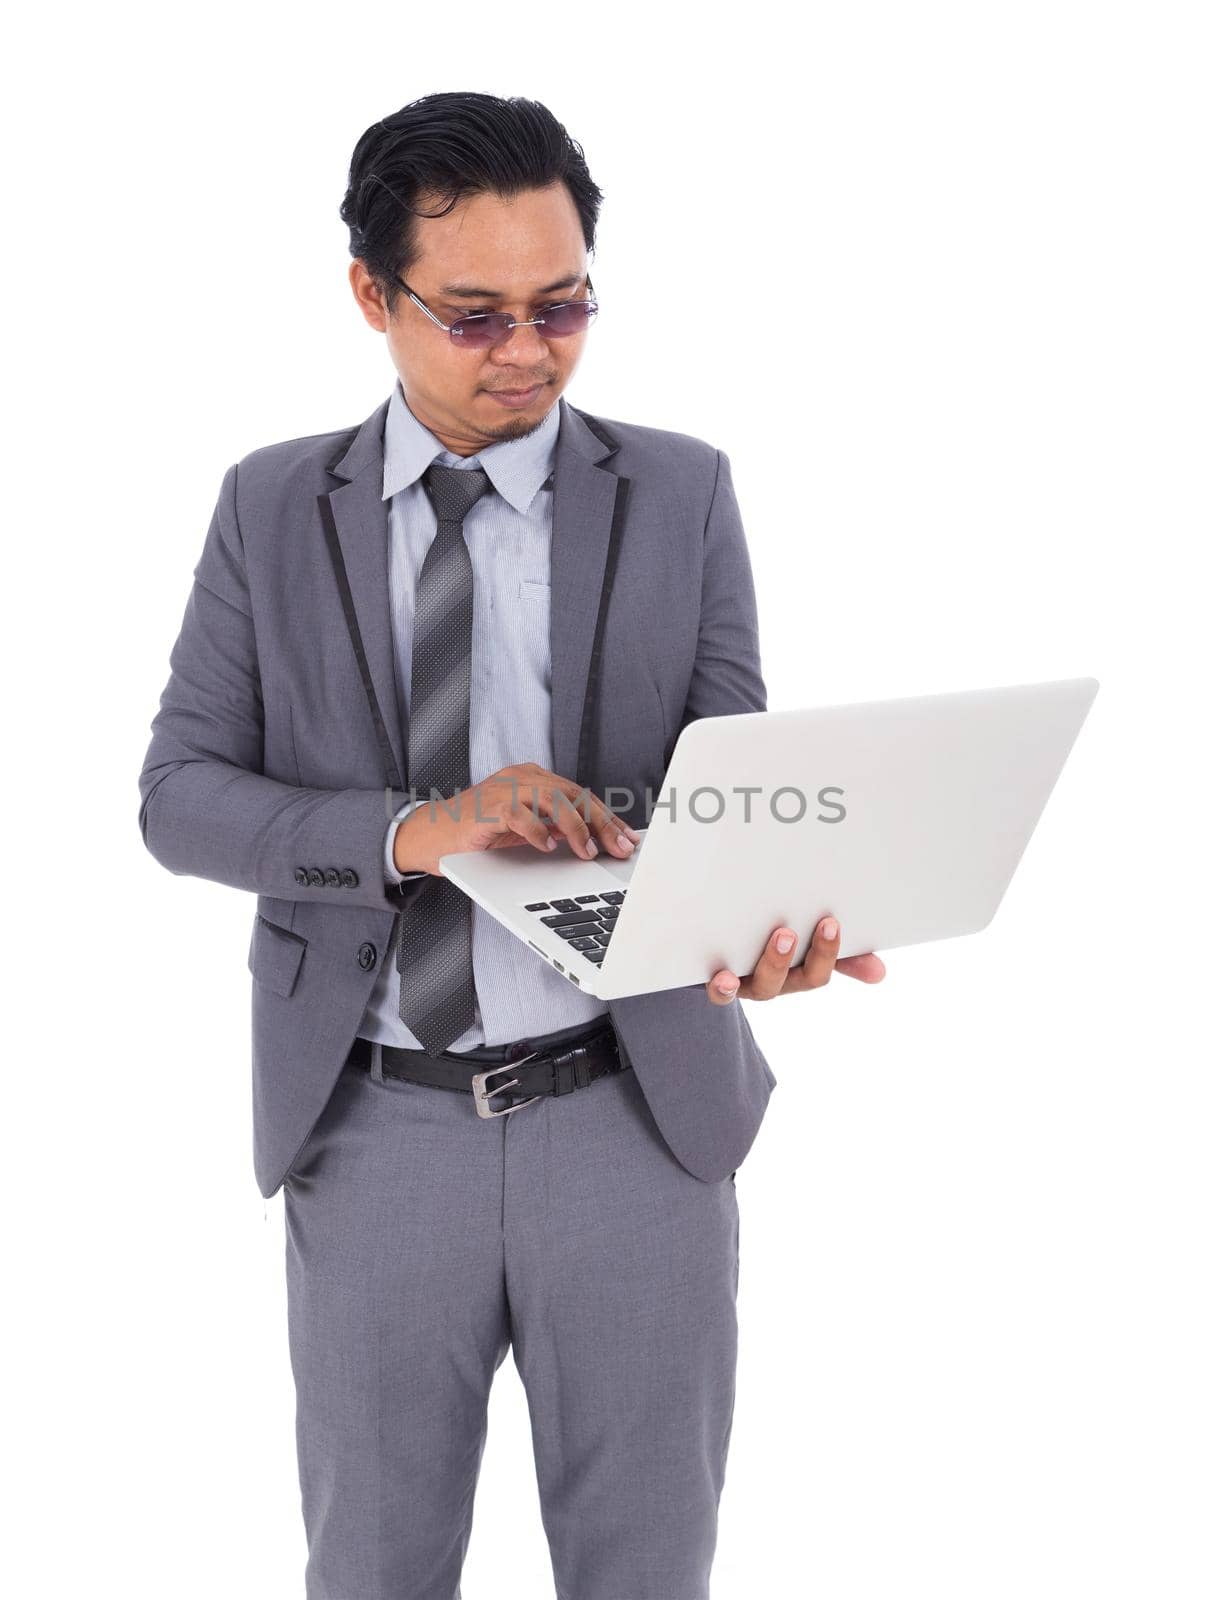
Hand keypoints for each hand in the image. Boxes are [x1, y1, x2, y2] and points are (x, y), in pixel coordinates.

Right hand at [393, 762, 640, 876]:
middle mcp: (522, 778)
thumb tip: (594, 839)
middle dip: (601, 822)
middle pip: (573, 794)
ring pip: (553, 799)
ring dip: (576, 827)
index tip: (628, 839)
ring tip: (588, 851)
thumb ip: (554, 826)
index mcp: (534, 779)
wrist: (429, 836)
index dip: (607, 817)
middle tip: (619, 847)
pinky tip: (548, 846)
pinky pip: (519, 814)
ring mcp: (504, 789)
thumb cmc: (478, 834)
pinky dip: (537, 830)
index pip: (580, 795)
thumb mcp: (524, 829)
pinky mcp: (487, 806)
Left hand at [706, 915, 884, 1003]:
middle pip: (794, 979)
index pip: (819, 973)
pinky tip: (725, 976)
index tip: (834, 922)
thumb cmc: (763, 947)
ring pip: (762, 985)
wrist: (706, 959)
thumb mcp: (802, 952)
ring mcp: (743, 984)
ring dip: (775, 963)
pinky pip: (719, 993)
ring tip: (784, 935)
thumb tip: (880, 972)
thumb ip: (838, 958)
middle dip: (812, 954)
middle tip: (822, 923)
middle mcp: (771, 983)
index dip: (829, 951)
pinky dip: (723, 987)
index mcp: (794, 974)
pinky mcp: (713, 982)